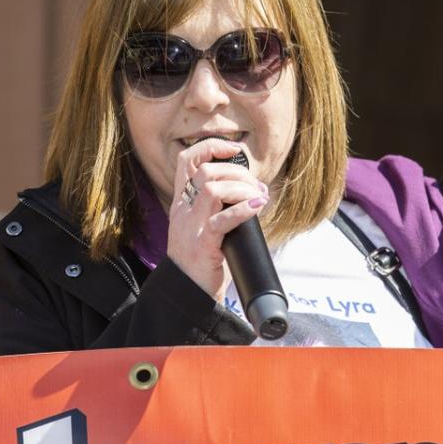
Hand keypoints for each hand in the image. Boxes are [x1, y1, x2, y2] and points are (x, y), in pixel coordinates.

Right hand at [166, 138, 269, 299]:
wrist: (190, 296)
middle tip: (256, 186)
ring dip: (242, 188)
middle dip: (237, 172)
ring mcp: (192, 227)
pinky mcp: (203, 245)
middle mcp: (183, 211)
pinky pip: (223, 219)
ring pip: (212, 188)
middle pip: (206, 171)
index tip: (234, 150)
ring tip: (259, 197)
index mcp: (182, 204)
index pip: (186, 161)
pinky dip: (244, 208)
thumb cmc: (204, 262)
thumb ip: (224, 208)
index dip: (210, 147)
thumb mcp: (208, 228)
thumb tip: (259, 193)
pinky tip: (258, 205)